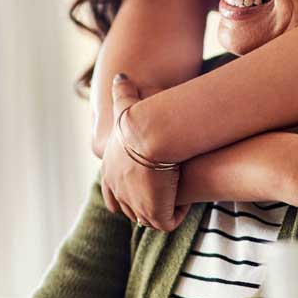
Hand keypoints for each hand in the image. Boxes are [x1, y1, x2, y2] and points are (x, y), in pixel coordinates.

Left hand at [100, 73, 188, 230]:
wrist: (150, 134)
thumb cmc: (140, 118)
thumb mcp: (127, 105)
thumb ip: (123, 92)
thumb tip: (120, 76)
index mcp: (109, 172)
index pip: (113, 194)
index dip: (128, 192)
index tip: (145, 185)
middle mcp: (118, 191)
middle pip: (130, 210)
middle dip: (146, 204)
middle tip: (165, 193)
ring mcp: (135, 205)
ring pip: (148, 218)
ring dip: (163, 209)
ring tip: (178, 197)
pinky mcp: (154, 213)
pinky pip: (167, 221)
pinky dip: (178, 213)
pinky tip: (187, 200)